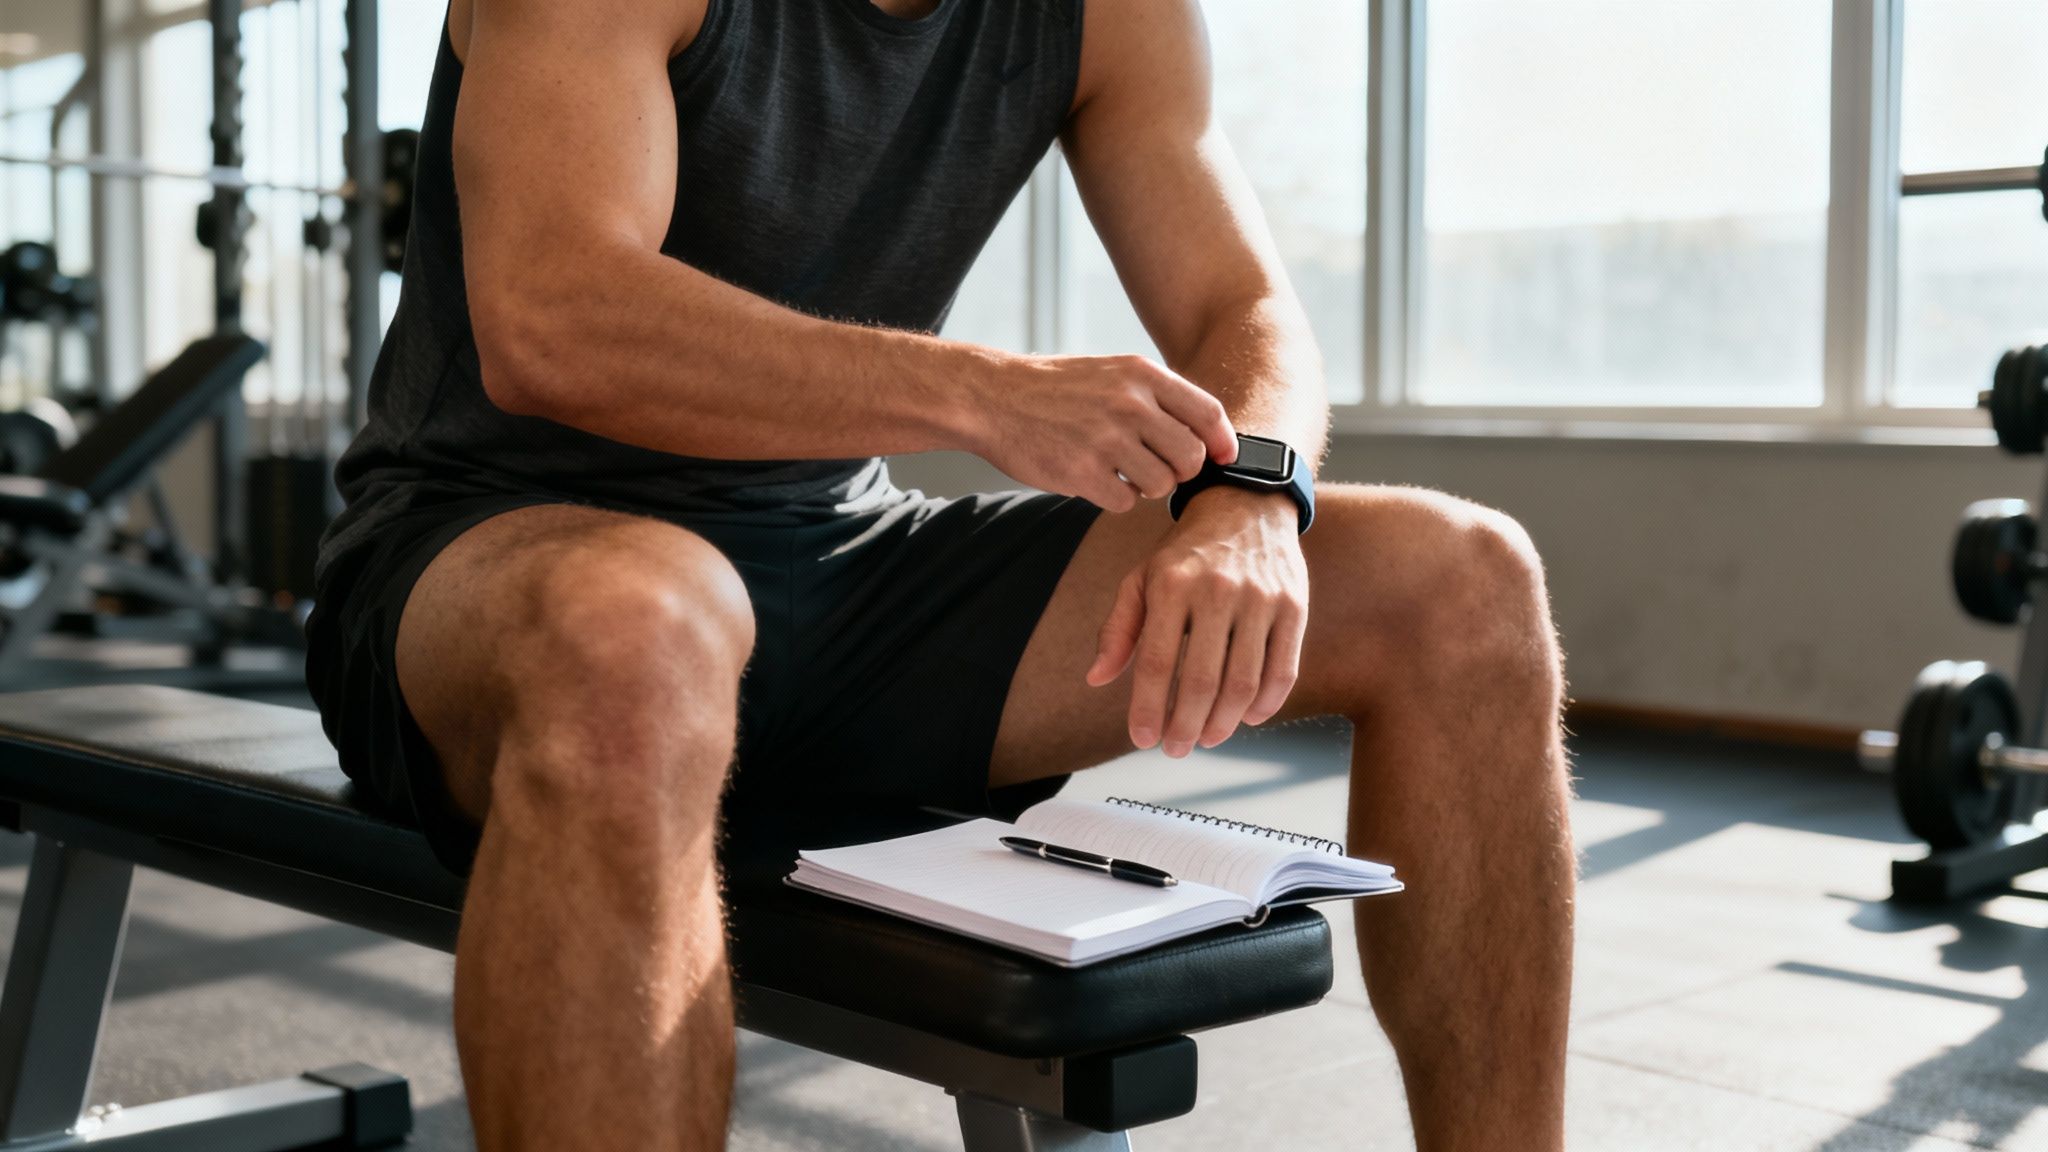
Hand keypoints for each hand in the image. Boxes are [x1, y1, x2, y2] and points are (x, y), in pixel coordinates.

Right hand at [962, 354, 1237, 512]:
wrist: (994, 398)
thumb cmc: (1058, 389)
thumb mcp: (1113, 373)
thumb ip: (1158, 398)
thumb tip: (1207, 436)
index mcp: (1141, 375)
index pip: (1208, 414)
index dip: (1223, 443)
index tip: (1223, 458)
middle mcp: (1129, 404)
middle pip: (1191, 457)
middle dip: (1181, 471)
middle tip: (1158, 467)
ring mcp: (1105, 439)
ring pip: (1161, 485)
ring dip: (1147, 487)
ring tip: (1121, 471)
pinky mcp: (1082, 472)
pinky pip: (1126, 502)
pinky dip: (1116, 498)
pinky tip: (1095, 479)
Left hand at [1086, 487, 1308, 755]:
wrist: (1246, 505)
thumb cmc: (1186, 551)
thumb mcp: (1142, 578)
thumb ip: (1118, 629)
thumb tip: (1096, 678)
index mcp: (1172, 584)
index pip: (1158, 661)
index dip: (1149, 708)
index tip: (1143, 739)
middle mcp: (1218, 590)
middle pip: (1203, 681)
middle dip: (1187, 726)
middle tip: (1176, 748)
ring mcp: (1261, 598)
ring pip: (1244, 682)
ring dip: (1224, 723)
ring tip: (1207, 738)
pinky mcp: (1294, 606)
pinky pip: (1283, 670)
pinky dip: (1265, 704)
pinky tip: (1247, 718)